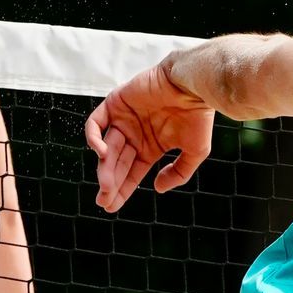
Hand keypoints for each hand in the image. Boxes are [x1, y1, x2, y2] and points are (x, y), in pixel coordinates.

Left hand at [85, 59, 214, 211]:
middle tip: (104, 200)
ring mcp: (123, 119)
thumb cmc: (199, 115)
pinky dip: (93, 137)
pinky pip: (96, 122)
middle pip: (116, 164)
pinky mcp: (115, 103)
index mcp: (151, 147)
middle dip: (110, 183)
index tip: (111, 207)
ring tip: (106, 186)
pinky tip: (102, 153)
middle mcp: (135, 135)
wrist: (194, 85)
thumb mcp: (196, 151)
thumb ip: (179, 172)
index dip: (121, 190)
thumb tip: (157, 189)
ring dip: (105, 167)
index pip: (131, 172)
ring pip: (106, 148)